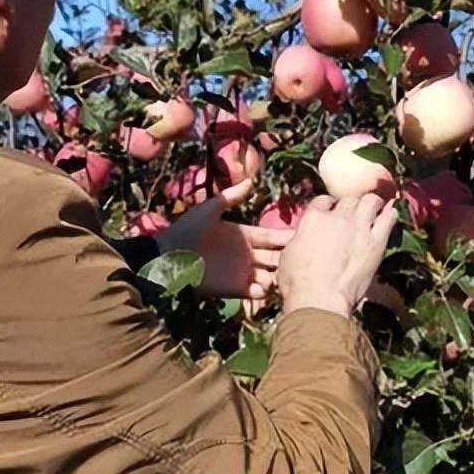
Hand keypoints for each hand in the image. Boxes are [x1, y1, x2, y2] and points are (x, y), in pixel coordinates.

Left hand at [157, 179, 292, 299]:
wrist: (168, 256)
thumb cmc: (186, 230)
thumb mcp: (209, 210)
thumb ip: (230, 197)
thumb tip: (250, 181)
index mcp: (245, 235)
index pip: (272, 236)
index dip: (287, 235)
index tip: (305, 233)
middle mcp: (248, 255)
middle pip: (277, 257)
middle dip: (290, 257)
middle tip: (306, 257)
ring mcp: (243, 273)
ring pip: (271, 276)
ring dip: (280, 276)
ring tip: (288, 275)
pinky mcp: (235, 289)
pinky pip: (255, 292)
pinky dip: (263, 291)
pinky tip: (265, 286)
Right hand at [278, 194, 396, 317]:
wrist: (319, 299)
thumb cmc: (298, 282)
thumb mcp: (288, 254)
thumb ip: (300, 239)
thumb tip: (303, 239)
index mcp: (313, 217)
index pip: (323, 200)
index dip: (328, 205)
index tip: (331, 212)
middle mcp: (338, 216)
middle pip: (349, 198)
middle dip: (351, 203)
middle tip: (352, 212)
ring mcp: (359, 227)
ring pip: (370, 201)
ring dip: (371, 203)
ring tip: (373, 208)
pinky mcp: (376, 241)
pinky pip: (388, 219)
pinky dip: (389, 214)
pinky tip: (390, 214)